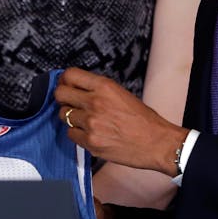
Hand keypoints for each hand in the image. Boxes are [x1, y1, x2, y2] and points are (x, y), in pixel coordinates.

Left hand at [54, 67, 187, 173]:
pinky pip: (71, 134)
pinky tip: (89, 133)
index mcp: (104, 87)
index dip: (64, 80)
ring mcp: (91, 123)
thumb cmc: (144, 121)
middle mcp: (95, 103)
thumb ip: (99, 91)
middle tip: (69, 102)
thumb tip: (79, 89)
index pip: (70, 75)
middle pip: (60, 94)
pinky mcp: (90, 142)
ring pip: (63, 115)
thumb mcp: (121, 94)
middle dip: (62, 98)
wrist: (157, 143)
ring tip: (85, 120)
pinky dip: (77, 133)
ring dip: (71, 117)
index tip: (65, 84)